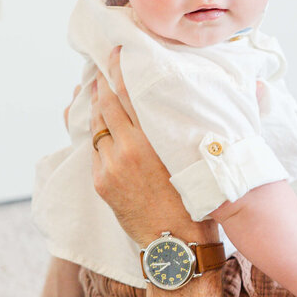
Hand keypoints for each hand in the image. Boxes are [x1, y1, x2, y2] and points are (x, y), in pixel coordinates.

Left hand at [90, 47, 216, 246]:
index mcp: (151, 142)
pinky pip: (96, 152)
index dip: (118, 71)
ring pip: (97, 129)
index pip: (128, 96)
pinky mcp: (102, 183)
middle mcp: (126, 151)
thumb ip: (185, 130)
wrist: (176, 244)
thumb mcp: (194, 159)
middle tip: (102, 68)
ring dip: (98, 111)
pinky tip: (103, 130)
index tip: (115, 52)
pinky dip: (99, 137)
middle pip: (106, 108)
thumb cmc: (197, 201)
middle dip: (102, 85)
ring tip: (98, 95)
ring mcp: (110, 168)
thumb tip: (200, 107)